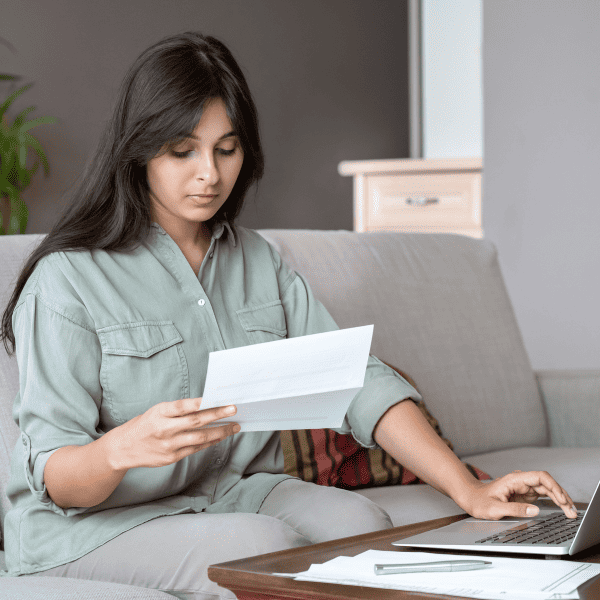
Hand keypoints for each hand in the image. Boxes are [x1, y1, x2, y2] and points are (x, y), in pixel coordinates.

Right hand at [107, 397, 238, 470]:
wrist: (123, 449)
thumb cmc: (144, 425)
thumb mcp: (157, 411)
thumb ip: (178, 410)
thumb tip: (206, 406)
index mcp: (159, 412)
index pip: (183, 406)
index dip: (201, 402)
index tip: (218, 398)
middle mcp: (164, 429)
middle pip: (196, 421)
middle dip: (218, 415)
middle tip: (234, 409)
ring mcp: (169, 445)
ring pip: (200, 437)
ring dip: (220, 431)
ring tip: (234, 426)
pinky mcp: (172, 458)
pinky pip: (196, 449)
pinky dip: (210, 441)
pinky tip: (220, 436)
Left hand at [459, 470, 577, 519]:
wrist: (471, 498)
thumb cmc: (479, 501)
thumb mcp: (495, 508)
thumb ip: (515, 509)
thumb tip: (535, 510)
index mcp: (514, 479)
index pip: (540, 477)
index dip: (553, 487)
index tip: (562, 499)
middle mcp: (521, 481)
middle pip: (546, 484)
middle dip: (561, 495)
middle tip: (571, 511)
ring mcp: (523, 487)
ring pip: (547, 490)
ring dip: (560, 499)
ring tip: (571, 512)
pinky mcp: (524, 494)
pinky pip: (542, 496)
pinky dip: (553, 502)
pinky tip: (562, 508)